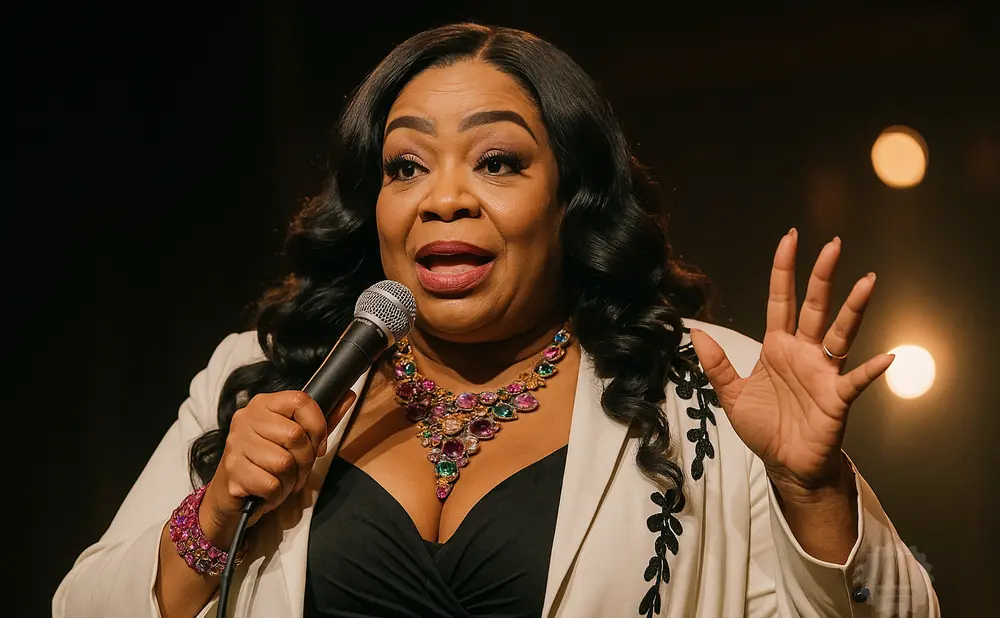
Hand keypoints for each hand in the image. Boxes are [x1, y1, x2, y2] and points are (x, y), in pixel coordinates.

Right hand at [200, 390, 355, 545]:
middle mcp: (245, 418)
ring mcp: (235, 444)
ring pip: (284, 462)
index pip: (301, 401)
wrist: (232, 495)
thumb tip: (349, 395)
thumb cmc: (268, 463)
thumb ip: (322, 419)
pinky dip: (277, 493)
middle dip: (305, 460)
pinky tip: (269, 491)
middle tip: (298, 470)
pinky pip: (270, 483)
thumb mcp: (295, 439)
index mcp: (263, 404)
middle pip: (295, 435)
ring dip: (290, 479)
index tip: (318, 445)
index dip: (318, 426)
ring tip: (282, 480)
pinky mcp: (232, 471)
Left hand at [691, 229, 892, 499]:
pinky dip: (870, 370)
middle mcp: (805, 353)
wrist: (785, 465)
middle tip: (834, 245)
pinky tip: (886, 357)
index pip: (782, 300)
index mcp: (778, 347)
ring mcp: (824, 373)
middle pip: (816, 307)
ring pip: (842, 333)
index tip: (790, 239)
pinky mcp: (837, 399)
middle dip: (823, 276)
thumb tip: (695, 331)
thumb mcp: (731, 395)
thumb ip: (716, 364)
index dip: (784, 271)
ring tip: (867, 282)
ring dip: (854, 309)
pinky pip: (856, 380)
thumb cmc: (764, 428)